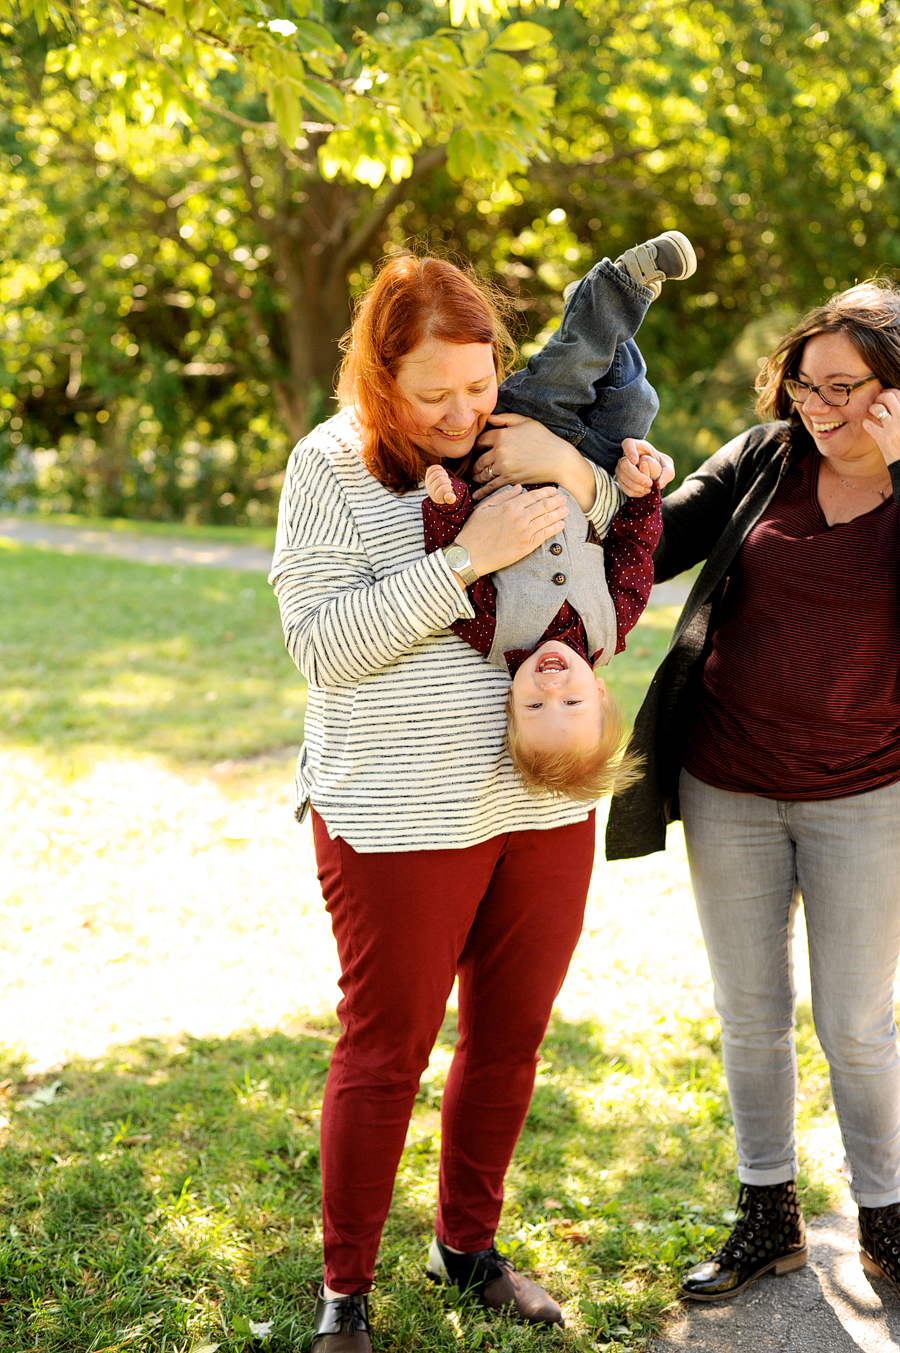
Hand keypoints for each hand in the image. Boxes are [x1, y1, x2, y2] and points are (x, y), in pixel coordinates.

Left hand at [424, 464, 458, 505]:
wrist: (439, 491)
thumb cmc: (447, 495)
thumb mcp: (450, 499)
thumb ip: (451, 499)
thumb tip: (449, 495)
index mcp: (437, 497)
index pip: (443, 489)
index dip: (448, 487)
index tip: (449, 488)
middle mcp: (430, 490)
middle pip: (441, 479)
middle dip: (447, 480)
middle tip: (447, 484)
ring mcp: (428, 482)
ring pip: (437, 472)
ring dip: (444, 474)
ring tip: (445, 478)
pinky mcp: (427, 475)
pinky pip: (433, 468)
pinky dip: (439, 469)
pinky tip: (441, 473)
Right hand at [454, 482, 568, 575]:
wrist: (470, 555)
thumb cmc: (474, 531)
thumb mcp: (484, 507)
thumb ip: (503, 496)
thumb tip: (518, 488)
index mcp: (509, 506)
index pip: (533, 496)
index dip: (545, 492)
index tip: (553, 490)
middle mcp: (520, 518)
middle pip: (543, 506)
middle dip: (556, 501)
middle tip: (564, 498)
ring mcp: (525, 533)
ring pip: (547, 519)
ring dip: (559, 513)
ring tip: (566, 509)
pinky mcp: (526, 546)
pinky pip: (545, 535)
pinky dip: (554, 528)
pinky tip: (561, 524)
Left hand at [472, 412, 595, 510]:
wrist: (558, 460)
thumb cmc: (544, 439)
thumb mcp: (526, 422)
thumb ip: (505, 418)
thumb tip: (489, 418)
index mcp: (502, 435)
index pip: (480, 441)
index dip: (476, 446)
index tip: (476, 451)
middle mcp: (499, 450)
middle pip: (479, 459)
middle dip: (474, 464)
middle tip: (472, 468)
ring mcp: (503, 466)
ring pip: (482, 473)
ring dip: (477, 477)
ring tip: (475, 479)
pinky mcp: (509, 479)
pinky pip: (491, 486)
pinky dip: (482, 491)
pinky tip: (477, 495)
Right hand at [616, 438, 674, 496]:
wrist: (656, 475)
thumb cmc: (661, 467)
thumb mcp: (668, 467)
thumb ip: (667, 473)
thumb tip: (659, 484)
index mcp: (639, 447)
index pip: (628, 444)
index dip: (629, 451)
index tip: (635, 461)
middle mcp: (627, 456)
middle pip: (624, 463)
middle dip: (636, 475)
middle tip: (649, 483)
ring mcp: (621, 467)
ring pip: (622, 476)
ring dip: (635, 486)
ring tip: (648, 489)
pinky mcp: (620, 478)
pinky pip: (622, 486)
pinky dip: (632, 492)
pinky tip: (642, 492)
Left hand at [864, 390, 899, 465]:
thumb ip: (899, 413)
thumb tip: (895, 402)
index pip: (899, 393)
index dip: (890, 392)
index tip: (886, 395)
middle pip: (888, 397)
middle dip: (880, 397)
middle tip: (878, 401)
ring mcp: (892, 428)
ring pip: (877, 408)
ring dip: (872, 408)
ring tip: (872, 412)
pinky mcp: (883, 439)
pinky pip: (868, 425)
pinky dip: (866, 423)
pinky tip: (868, 425)